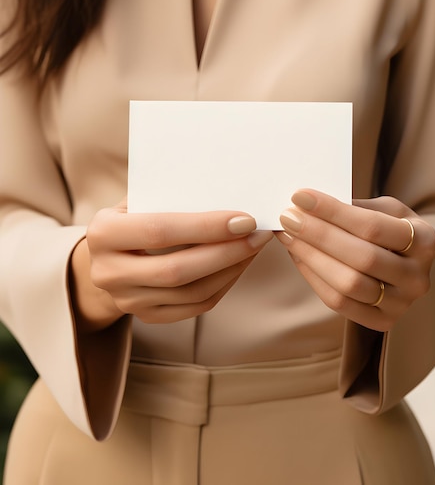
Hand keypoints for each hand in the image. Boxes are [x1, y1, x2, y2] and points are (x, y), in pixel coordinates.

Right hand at [71, 199, 271, 330]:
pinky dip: (223, 285)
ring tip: (254, 247)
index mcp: (103, 234)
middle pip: (177, 270)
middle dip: (225, 252)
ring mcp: (127, 300)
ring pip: (191, 293)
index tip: (244, 219)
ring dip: (230, 270)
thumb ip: (168, 196)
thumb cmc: (131, 216)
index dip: (205, 227)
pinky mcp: (147, 316)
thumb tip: (225, 190)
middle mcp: (109, 272)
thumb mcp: (137, 198)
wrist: (106, 255)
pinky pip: (195, 307)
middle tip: (258, 235)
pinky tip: (239, 265)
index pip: (160, 231)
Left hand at [275, 189, 434, 331]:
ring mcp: (401, 304)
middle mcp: (417, 277)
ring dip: (310, 257)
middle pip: (360, 257)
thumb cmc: (392, 230)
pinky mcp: (382, 321)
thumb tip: (308, 203)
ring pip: (348, 284)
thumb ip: (355, 207)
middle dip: (317, 235)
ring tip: (286, 235)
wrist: (412, 266)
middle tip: (287, 217)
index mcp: (424, 241)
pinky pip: (339, 302)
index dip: (333, 211)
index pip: (372, 226)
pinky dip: (312, 277)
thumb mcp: (385, 210)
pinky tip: (297, 255)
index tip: (301, 197)